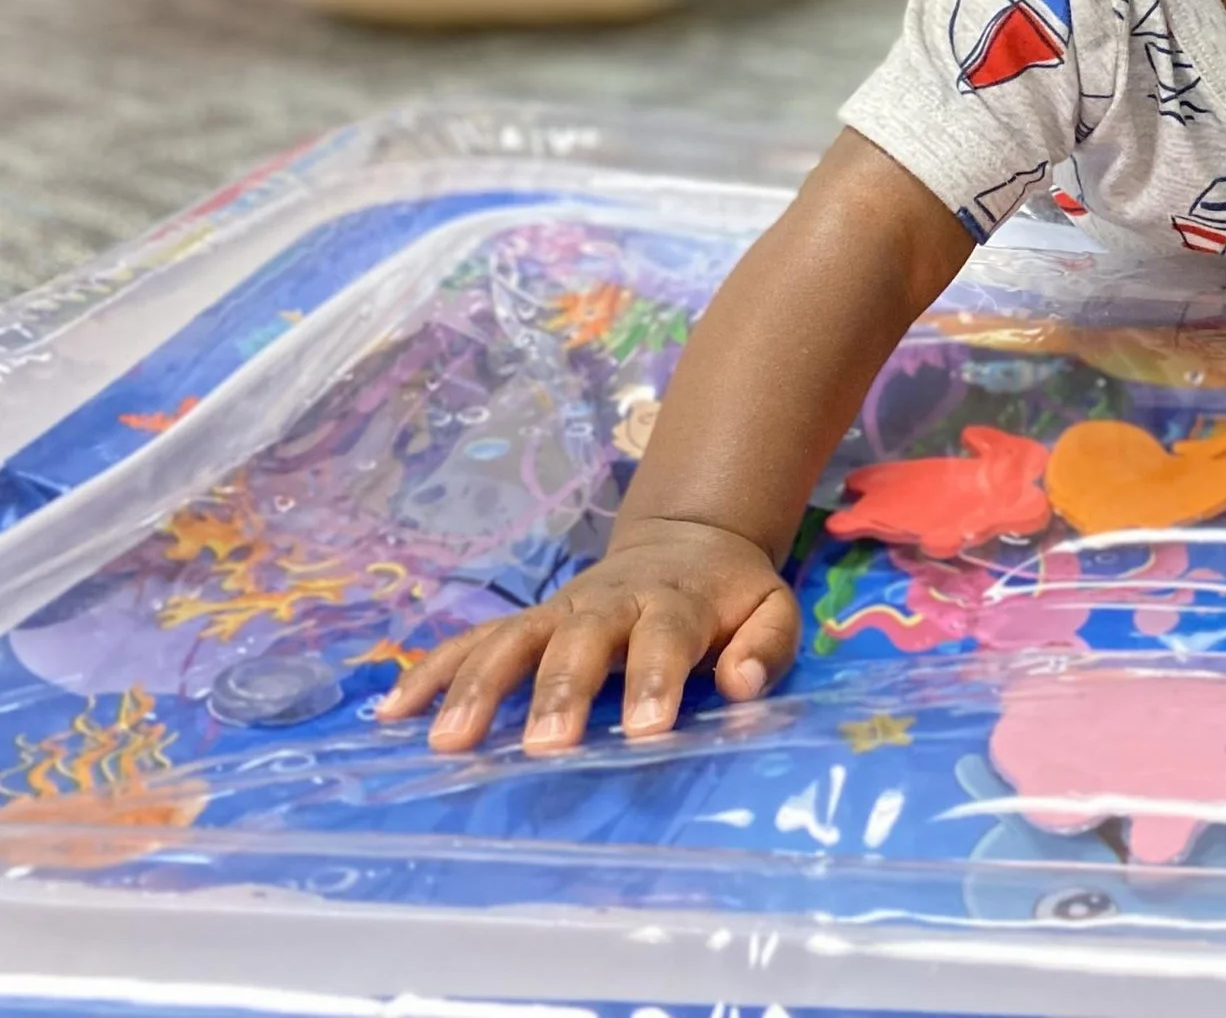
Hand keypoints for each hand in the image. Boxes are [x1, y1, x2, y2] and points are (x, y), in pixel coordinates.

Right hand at [378, 517, 800, 753]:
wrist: (686, 541)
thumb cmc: (729, 596)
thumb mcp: (772, 609)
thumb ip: (765, 646)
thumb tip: (739, 684)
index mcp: (674, 602)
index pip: (665, 638)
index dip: (656, 679)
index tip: (646, 730)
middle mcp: (609, 602)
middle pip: (580, 640)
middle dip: (560, 691)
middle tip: (543, 746)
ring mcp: (559, 611)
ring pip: (513, 640)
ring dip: (477, 686)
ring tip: (448, 743)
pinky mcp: (527, 622)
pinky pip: (471, 643)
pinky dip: (430, 672)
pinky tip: (391, 714)